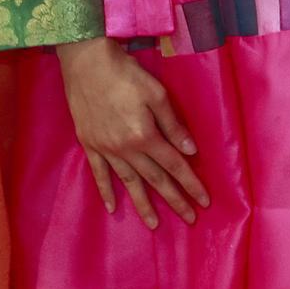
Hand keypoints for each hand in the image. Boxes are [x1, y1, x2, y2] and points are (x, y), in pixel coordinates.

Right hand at [56, 37, 208, 228]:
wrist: (86, 63)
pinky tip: (113, 208)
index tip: (203, 201)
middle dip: (174, 200)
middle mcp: (125, 149)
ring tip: (154, 224)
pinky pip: (100, 174)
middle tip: (189, 219)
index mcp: (145, 136)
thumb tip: (190, 152)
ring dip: (143, 204)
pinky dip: (106, 191)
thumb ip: (173, 125)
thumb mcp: (157, 94)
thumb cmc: (126, 74)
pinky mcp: (89, 144)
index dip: (190, 184)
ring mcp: (105, 149)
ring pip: (129, 182)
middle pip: (155, 179)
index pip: (174, 165)